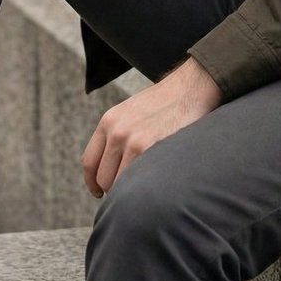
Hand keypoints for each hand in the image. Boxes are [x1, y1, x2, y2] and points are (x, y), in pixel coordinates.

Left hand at [81, 58, 222, 197]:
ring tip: (147, 185)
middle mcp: (117, 131)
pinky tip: (155, 183)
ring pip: (120, 184)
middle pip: (103, 178)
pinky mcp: (150, 149)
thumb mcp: (131, 113)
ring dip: (131, 191)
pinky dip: (144, 188)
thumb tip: (110, 170)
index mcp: (109, 121)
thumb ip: (117, 136)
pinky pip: (139, 182)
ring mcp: (133, 141)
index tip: (100, 192)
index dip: (93, 182)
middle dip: (116, 188)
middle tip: (132, 189)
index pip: (89, 162)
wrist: (190, 88)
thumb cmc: (164, 104)